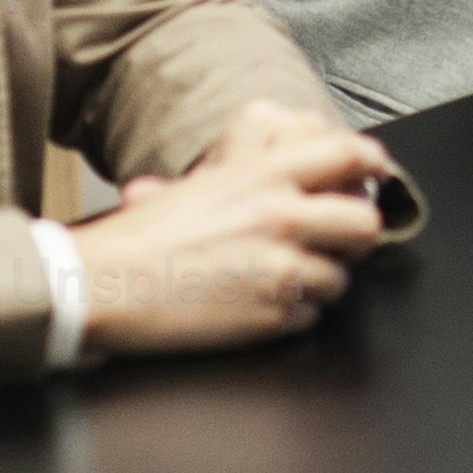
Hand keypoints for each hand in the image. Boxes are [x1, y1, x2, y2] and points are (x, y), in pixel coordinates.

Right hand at [76, 99, 400, 356]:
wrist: (99, 284)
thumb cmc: (140, 237)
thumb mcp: (199, 183)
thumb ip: (250, 172)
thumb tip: (290, 168)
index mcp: (261, 174)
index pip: (348, 154)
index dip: (370, 166)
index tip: (372, 176)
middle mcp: (280, 214)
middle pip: (365, 224)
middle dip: (354, 239)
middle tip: (334, 244)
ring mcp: (280, 266)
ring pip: (342, 279)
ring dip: (318, 284)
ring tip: (278, 282)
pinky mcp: (272, 314)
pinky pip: (310, 317)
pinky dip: (290, 316)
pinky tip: (254, 307)